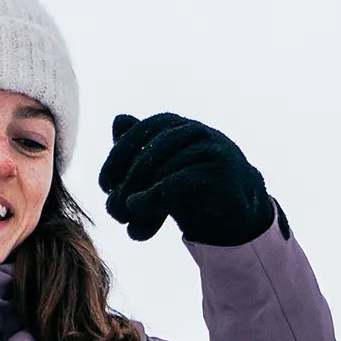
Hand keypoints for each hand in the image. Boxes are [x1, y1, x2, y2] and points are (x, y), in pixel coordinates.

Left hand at [99, 112, 276, 245]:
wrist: (236, 210)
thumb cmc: (194, 186)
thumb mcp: (162, 169)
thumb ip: (140, 149)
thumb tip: (117, 121)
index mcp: (179, 126)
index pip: (143, 131)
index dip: (119, 156)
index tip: (104, 185)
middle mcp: (196, 132)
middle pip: (151, 151)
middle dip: (127, 182)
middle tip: (112, 210)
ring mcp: (212, 151)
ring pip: (164, 169)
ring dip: (138, 197)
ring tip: (125, 219)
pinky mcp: (222, 176)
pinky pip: (180, 183)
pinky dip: (154, 197)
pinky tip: (139, 210)